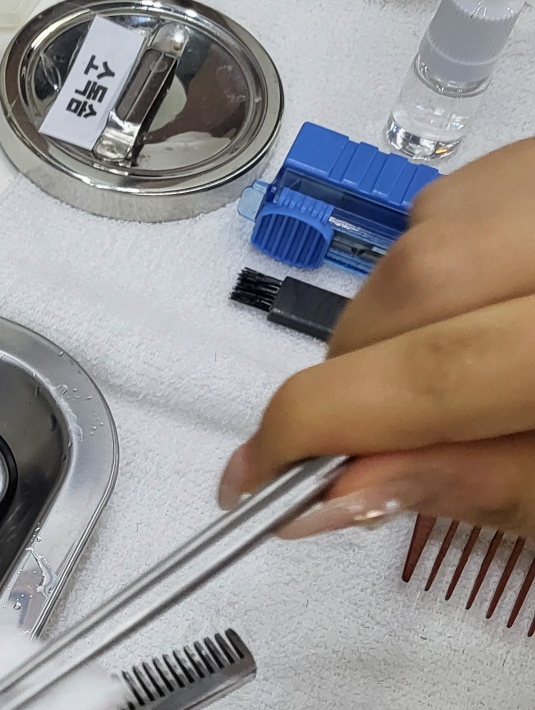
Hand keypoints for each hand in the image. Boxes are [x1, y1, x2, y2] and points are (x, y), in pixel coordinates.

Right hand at [219, 136, 534, 538]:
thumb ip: (474, 488)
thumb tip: (334, 492)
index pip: (439, 374)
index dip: (322, 428)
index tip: (254, 479)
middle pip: (419, 286)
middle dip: (348, 377)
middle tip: (336, 446)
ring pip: (432, 232)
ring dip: (389, 324)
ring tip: (425, 388)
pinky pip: (468, 197)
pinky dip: (436, 269)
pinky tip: (466, 321)